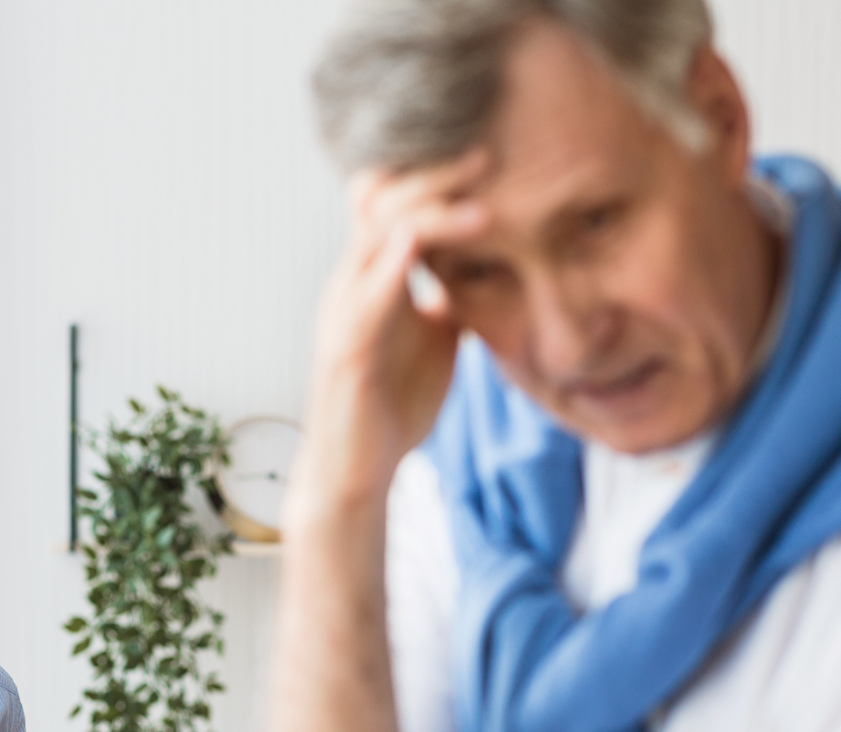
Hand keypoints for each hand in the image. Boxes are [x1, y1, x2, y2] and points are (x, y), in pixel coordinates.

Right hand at [291, 148, 491, 521]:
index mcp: (375, 276)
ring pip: (372, 238)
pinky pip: (362, 299)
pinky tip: (421, 244)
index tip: (491, 153)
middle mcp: (352, 282)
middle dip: (433, 173)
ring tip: (479, 200)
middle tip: (486, 153)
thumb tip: (498, 267)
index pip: (395, 200)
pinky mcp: (343, 351)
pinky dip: (391, 267)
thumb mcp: (439, 338)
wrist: (356, 470)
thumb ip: (457, 297)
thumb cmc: (392, 404)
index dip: (435, 171)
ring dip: (425, 213)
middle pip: (380, 199)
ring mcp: (343, 313)